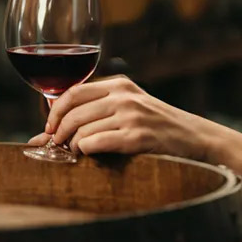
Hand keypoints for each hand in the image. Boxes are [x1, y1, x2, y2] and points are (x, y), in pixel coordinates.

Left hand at [27, 75, 217, 159]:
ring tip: (76, 154)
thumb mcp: (129, 109)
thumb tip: (45, 135)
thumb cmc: (157, 128)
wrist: (196, 138)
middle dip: (58, 132)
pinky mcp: (138, 136)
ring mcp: (132, 115)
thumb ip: (95, 113)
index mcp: (119, 85)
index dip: (54, 111)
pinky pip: (97, 142)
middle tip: (57, 146)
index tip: (49, 129)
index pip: (73, 92)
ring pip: (82, 129)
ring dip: (72, 145)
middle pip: (74, 111)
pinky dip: (86, 151)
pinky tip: (89, 156)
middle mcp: (124, 96)